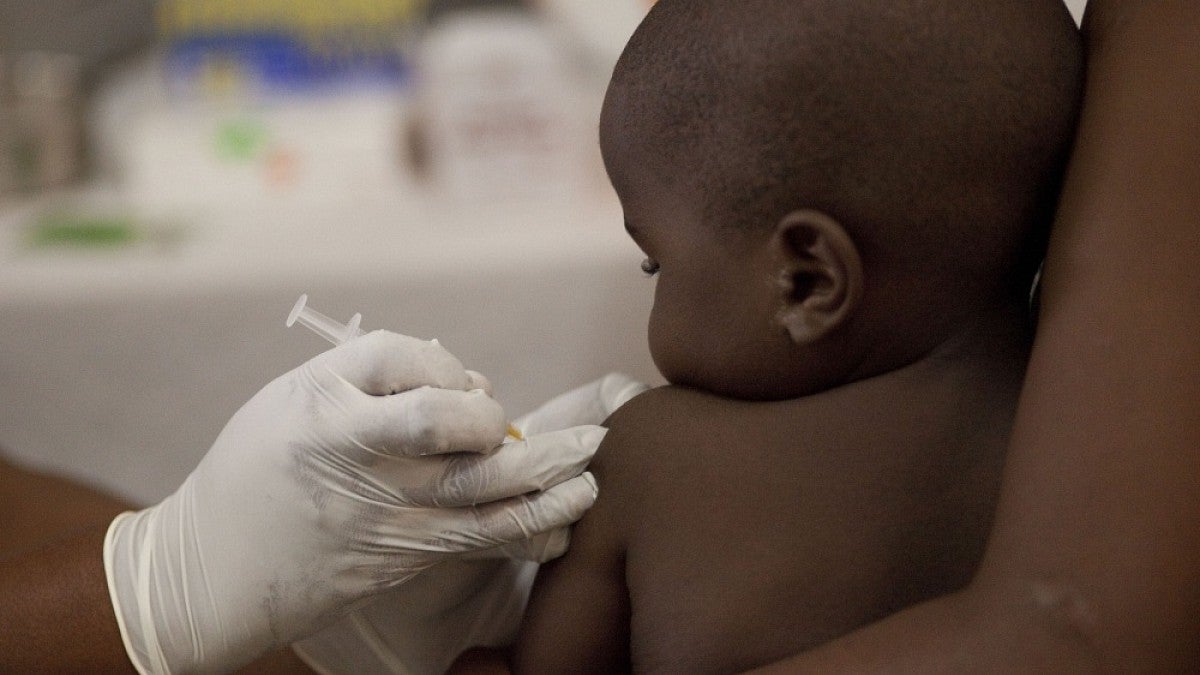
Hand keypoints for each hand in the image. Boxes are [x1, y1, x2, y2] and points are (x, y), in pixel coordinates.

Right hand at [294, 373, 649, 674]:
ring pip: (481, 484)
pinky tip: (567, 515)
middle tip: (506, 422)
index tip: (453, 380)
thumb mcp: (293, 401)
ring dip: (549, 469)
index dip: (445, 364)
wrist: (213, 567)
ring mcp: (380, 507)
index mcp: (320, 398)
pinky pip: (482, 538)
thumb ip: (373, 381)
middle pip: (447, 420)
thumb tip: (471, 380)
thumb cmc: (261, 469)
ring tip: (590, 457)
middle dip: (493, 415)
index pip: (404, 356)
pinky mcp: (400, 553)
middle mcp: (352, 449)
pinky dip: (534, 525)